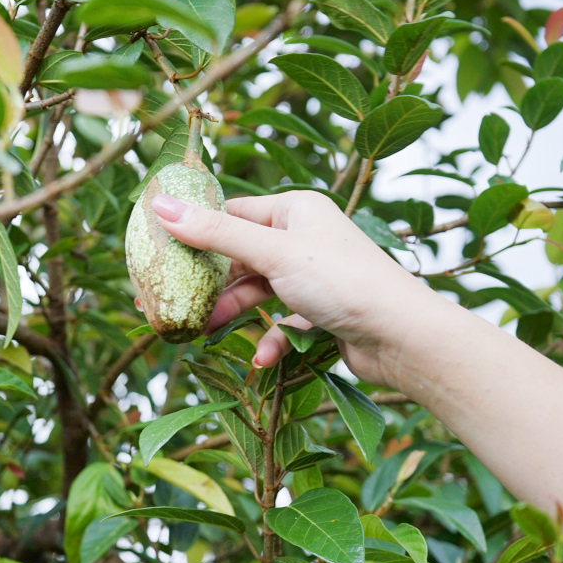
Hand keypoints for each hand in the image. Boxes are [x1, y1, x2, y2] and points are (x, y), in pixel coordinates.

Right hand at [149, 189, 436, 386]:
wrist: (403, 337)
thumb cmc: (344, 282)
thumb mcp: (272, 253)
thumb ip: (215, 233)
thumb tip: (159, 204)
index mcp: (296, 210)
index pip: (233, 213)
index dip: (196, 231)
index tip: (159, 254)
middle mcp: (305, 238)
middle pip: (240, 256)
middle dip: (210, 282)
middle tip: (169, 301)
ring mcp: (314, 276)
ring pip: (258, 291)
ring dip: (233, 313)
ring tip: (204, 332)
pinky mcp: (323, 312)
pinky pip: (283, 321)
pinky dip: (270, 338)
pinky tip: (261, 358)